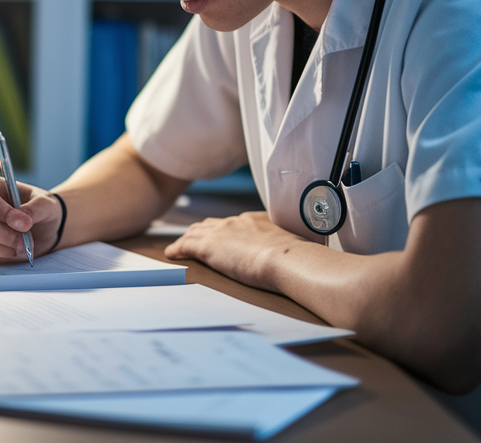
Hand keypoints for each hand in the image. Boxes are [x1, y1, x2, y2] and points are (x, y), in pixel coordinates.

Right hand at [0, 174, 61, 263]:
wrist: (41, 231)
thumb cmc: (40, 211)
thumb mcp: (48, 205)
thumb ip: (37, 208)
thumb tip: (21, 221)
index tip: (23, 223)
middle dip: (2, 233)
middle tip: (25, 241)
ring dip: (4, 246)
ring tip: (25, 246)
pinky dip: (2, 254)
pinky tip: (17, 251)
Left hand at [164, 211, 310, 288]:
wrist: (287, 259)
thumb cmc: (298, 259)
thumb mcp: (296, 249)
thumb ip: (293, 250)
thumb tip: (309, 260)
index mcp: (256, 221)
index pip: (236, 223)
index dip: (228, 231)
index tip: (227, 237)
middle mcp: (236, 222)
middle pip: (213, 224)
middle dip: (204, 231)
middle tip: (197, 238)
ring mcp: (221, 232)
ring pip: (197, 232)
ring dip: (188, 239)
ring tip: (181, 246)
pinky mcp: (208, 247)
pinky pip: (185, 245)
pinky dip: (177, 248)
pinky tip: (171, 253)